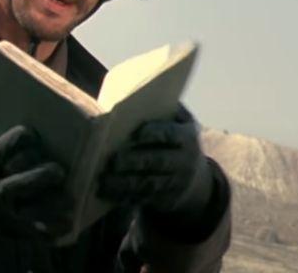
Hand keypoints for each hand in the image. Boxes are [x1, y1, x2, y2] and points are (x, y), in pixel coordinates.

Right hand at [0, 120, 73, 242]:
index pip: (7, 147)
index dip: (22, 137)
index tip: (31, 134)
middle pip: (25, 182)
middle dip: (46, 175)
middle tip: (60, 169)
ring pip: (32, 211)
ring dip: (54, 207)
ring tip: (72, 201)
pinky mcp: (2, 232)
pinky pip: (30, 233)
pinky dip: (48, 231)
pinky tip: (66, 227)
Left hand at [97, 109, 213, 217]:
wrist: (194, 177)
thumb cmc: (175, 139)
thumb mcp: (178, 123)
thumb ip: (161, 110)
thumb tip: (129, 96)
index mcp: (187, 137)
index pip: (171, 134)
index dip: (153, 134)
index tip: (133, 134)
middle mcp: (185, 162)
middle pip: (158, 161)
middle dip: (134, 161)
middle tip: (111, 161)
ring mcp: (176, 183)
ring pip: (148, 184)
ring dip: (124, 184)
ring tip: (102, 180)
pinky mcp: (166, 201)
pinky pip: (143, 199)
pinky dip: (124, 197)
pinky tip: (106, 193)